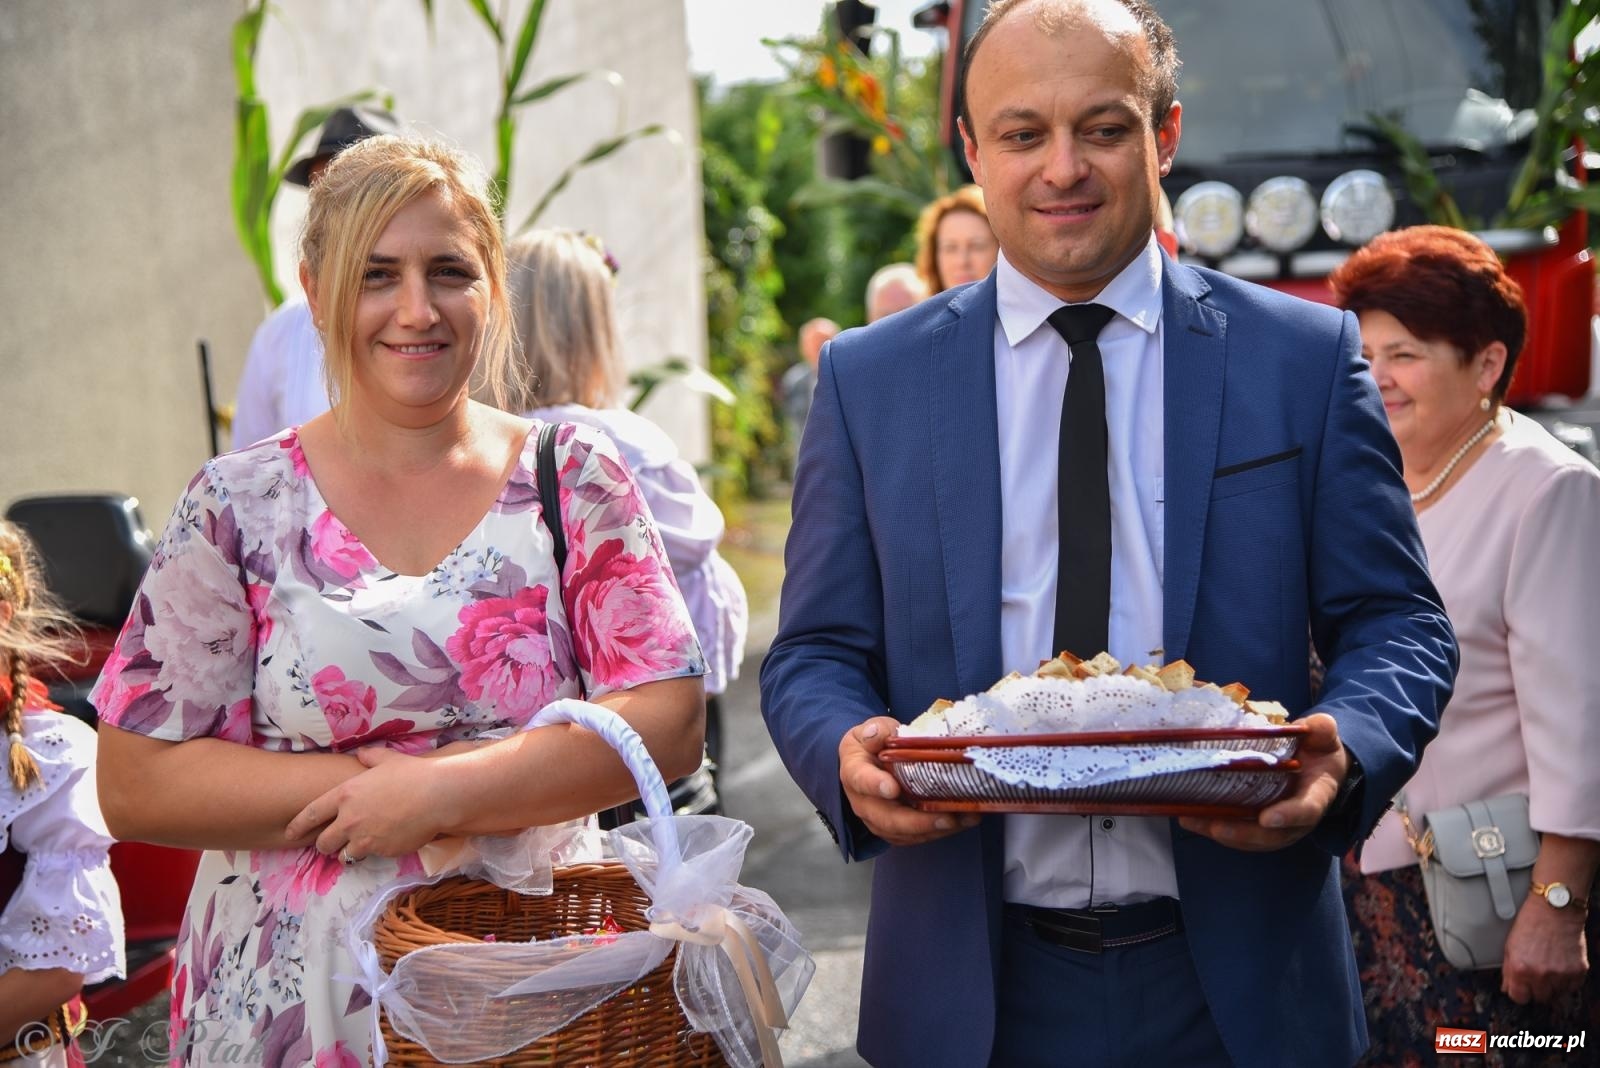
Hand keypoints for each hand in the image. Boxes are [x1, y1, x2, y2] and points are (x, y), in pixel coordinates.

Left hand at [285, 747, 454, 859]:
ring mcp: (365, 840)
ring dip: (349, 852)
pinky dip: (376, 851)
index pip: (311, 815)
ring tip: (360, 845)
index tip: (289, 833)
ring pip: (345, 856)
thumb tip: (362, 755)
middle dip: (325, 844)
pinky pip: (372, 857)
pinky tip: (388, 841)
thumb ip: (369, 758)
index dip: (297, 825)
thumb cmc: (412, 773)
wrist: (437, 796)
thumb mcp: (387, 759)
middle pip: (323, 843)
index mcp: (345, 796)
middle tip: (334, 841)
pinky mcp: (382, 852)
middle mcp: (349, 820)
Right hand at [839, 717, 978, 846]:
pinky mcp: (896, 830)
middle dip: (917, 822)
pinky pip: (917, 837)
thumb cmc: (875, 744)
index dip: (875, 785)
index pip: (861, 780)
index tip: (892, 788)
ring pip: (904, 833)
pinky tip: (963, 821)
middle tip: (945, 818)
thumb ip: (876, 730)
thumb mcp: (874, 729)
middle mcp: (863, 802)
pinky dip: (941, 832)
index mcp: (854, 772)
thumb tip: (876, 734)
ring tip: (964, 819)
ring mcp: (879, 820)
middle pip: (887, 819)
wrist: (872, 761)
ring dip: (936, 830)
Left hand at [1179, 712, 1348, 851]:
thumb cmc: (1318, 751)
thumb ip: (1322, 730)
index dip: (1288, 816)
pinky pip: (1237, 831)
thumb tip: (1316, 724)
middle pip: (1271, 835)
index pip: (1306, 810)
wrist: (1318, 768)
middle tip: (1217, 827)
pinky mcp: (1258, 824)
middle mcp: (1297, 819)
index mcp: (1317, 795)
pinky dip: (1212, 827)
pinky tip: (1188, 817)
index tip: (1267, 818)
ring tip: (1191, 820)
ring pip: (1250, 838)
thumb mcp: (1324, 737)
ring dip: (1220, 832)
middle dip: (1243, 833)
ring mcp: (1277, 825)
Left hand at [1502, 897, 1588, 1003]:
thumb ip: (1508, 971)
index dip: (1519, 993)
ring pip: (1557, 995)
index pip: (1519, 998)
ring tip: (1549, 967)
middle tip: (1536, 975)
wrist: (1555, 909)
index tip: (1521, 988)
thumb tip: (1508, 988)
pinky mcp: (1579, 971)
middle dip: (1536, 990)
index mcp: (1520, 969)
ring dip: (1553, 986)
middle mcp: (1541, 975)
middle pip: (1539, 999)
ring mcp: (1561, 974)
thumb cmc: (1531, 923)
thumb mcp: (1510, 945)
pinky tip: (1561, 966)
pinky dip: (1568, 981)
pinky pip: (1573, 987)